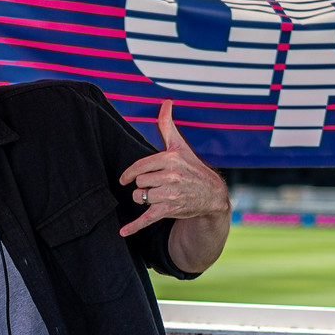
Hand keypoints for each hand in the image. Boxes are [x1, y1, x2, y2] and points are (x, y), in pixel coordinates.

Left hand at [117, 101, 228, 238]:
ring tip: (158, 196)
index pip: (140, 167)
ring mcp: (170, 194)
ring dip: (144, 199)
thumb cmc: (192, 167)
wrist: (212, 194)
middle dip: (144, 185)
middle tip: (158, 186)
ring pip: (140, 197)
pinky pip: (147, 218)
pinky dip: (134, 227)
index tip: (124, 179)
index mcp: (170, 158)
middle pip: (139, 182)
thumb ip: (168, 125)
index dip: (129, 174)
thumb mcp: (180, 145)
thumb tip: (166, 102)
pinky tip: (122, 232)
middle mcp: (171, 176)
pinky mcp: (170, 210)